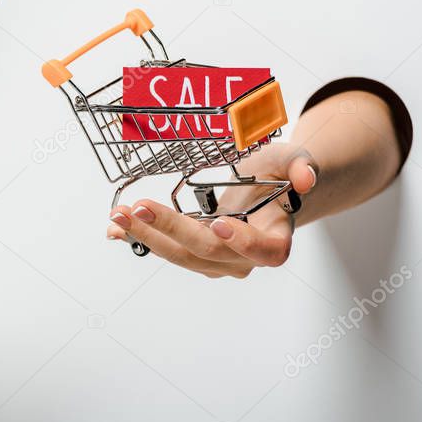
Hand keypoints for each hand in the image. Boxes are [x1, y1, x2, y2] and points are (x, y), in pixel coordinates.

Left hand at [106, 143, 317, 277]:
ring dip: (146, 237)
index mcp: (275, 241)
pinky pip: (166, 251)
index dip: (243, 242)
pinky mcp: (193, 256)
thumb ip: (301, 165)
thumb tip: (305, 178)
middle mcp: (244, 259)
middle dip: (172, 230)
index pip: (265, 251)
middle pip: (208, 251)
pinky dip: (139, 240)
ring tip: (119, 215)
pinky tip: (115, 229)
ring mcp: (216, 262)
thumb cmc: (278, 176)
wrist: (263, 192)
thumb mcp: (292, 159)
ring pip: (180, 256)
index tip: (220, 224)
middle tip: (141, 208)